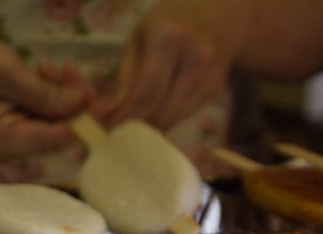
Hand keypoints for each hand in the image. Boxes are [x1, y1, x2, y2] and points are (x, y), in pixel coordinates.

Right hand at [0, 33, 88, 158]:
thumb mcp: (6, 72)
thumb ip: (44, 93)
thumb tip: (83, 106)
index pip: (51, 140)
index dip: (80, 122)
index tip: (102, 102)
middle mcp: (8, 149)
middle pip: (57, 133)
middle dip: (72, 103)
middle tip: (74, 72)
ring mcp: (14, 139)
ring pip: (56, 121)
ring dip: (63, 93)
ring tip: (53, 65)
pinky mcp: (19, 126)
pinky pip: (47, 114)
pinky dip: (52, 92)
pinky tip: (46, 70)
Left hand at [107, 0, 250, 129]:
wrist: (213, 14)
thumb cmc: (165, 26)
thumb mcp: (136, 42)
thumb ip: (124, 81)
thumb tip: (106, 117)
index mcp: (170, 39)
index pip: (146, 94)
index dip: (125, 119)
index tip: (108, 129)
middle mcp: (196, 58)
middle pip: (162, 113)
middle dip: (136, 127)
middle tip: (117, 129)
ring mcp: (211, 75)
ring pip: (173, 119)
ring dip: (151, 127)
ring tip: (134, 118)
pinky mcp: (216, 89)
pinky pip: (184, 116)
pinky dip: (167, 119)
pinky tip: (156, 108)